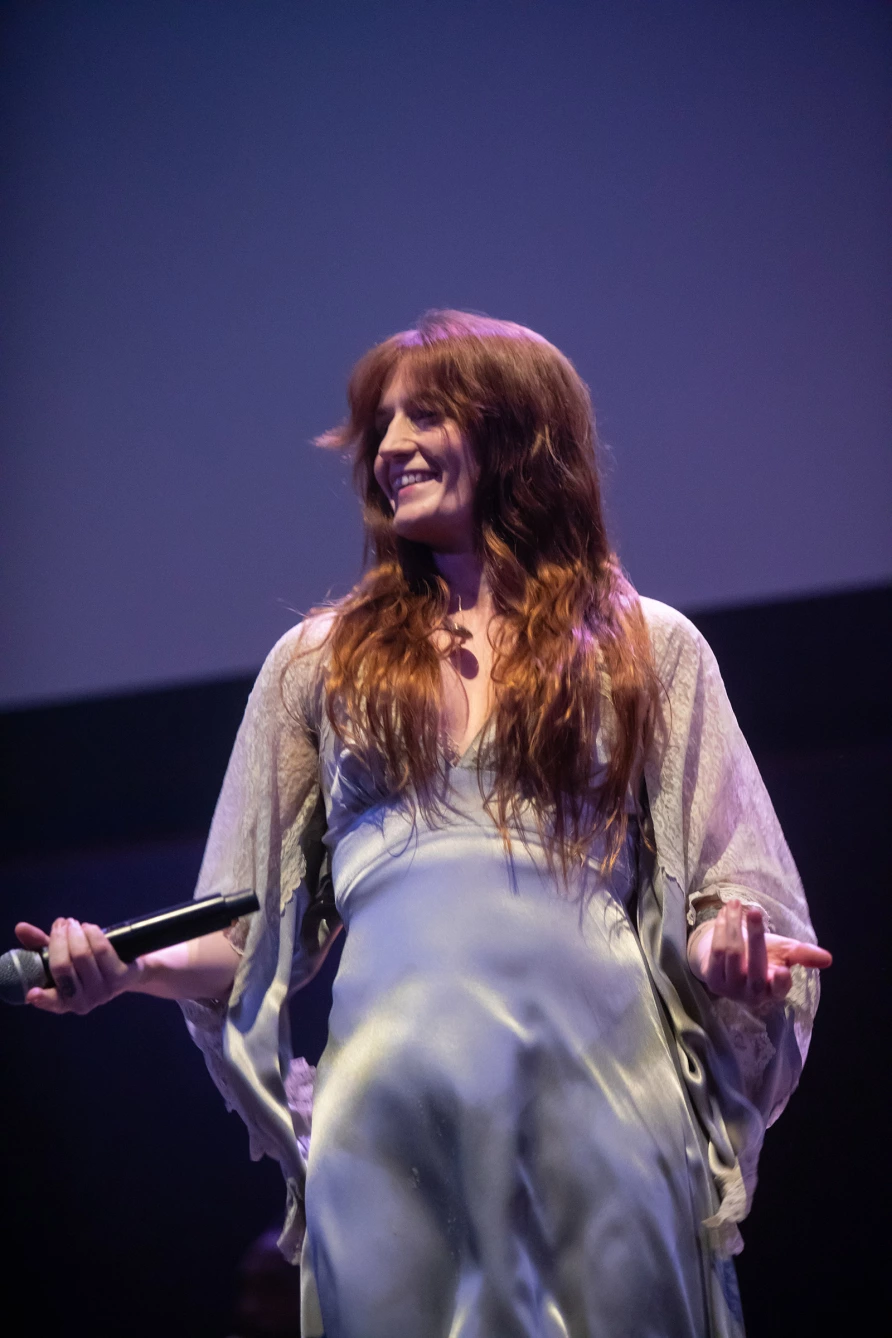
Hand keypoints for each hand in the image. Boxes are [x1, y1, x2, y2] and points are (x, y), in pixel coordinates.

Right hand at [15, 918, 139, 1014]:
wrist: (127, 969)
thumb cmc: (86, 964)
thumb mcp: (62, 956)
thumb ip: (40, 945)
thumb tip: (21, 928)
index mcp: (63, 1002)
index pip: (52, 1002)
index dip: (42, 999)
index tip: (33, 993)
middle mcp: (83, 1003)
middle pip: (63, 967)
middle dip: (59, 939)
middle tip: (61, 923)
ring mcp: (104, 992)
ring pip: (83, 956)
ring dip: (75, 933)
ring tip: (73, 923)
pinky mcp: (121, 979)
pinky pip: (102, 950)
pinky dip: (93, 934)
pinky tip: (88, 927)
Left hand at [691, 899, 832, 1005]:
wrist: (727, 961)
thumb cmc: (762, 956)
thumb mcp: (784, 952)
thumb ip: (803, 954)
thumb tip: (828, 958)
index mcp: (774, 990)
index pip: (779, 989)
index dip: (781, 982)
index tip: (783, 970)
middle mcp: (752, 994)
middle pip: (754, 965)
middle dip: (755, 936)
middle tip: (755, 911)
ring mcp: (730, 988)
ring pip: (732, 953)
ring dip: (733, 924)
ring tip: (735, 902)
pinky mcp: (712, 979)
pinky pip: (716, 951)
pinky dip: (721, 929)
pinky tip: (724, 913)